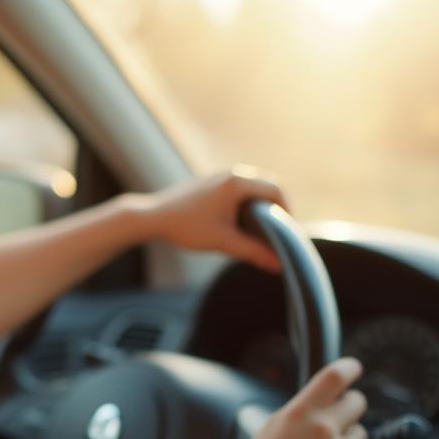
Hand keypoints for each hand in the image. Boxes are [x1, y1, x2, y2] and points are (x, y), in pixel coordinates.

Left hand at [137, 167, 289, 272]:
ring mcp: (221, 176)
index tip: (286, 233)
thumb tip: (279, 265)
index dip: (287, 211)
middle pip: (268, 186)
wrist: (152, 217)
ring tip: (260, 232)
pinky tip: (241, 225)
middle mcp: (231, 173)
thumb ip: (252, 252)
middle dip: (276, 209)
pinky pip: (240, 190)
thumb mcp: (222, 242)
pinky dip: (247, 205)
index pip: (277, 190)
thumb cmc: (185, 227)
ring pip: (254, 188)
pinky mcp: (213, 183)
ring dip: (261, 207)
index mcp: (236, 182)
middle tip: (277, 234)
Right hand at [232, 357, 368, 438]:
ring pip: (359, 433)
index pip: (335, 377)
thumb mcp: (273, 427)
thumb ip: (299, 411)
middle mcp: (325, 429)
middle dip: (352, 403)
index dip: (349, 367)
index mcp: (302, 412)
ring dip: (347, 437)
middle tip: (342, 411)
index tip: (354, 367)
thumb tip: (318, 403)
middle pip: (358, 401)